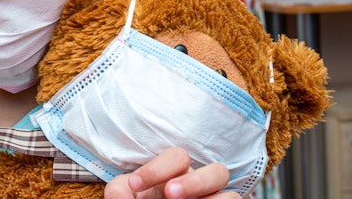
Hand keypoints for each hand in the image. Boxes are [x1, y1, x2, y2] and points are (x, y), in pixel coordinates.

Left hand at [104, 147, 239, 198]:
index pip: (178, 157)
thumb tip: (122, 193)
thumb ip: (119, 192)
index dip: (157, 169)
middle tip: (169, 194)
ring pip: (232, 195)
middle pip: (218, 171)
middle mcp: (201, 188)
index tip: (134, 185)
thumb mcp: (124, 198)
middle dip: (194, 182)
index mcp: (177, 174)